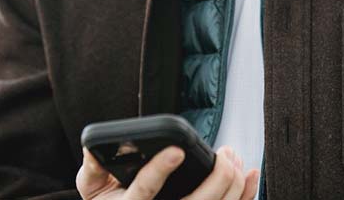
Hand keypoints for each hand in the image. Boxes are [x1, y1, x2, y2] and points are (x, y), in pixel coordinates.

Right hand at [76, 145, 259, 199]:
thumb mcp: (92, 187)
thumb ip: (93, 167)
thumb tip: (93, 148)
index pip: (144, 192)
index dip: (160, 171)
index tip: (177, 150)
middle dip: (217, 179)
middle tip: (226, 154)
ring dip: (233, 186)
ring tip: (236, 158)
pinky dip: (243, 196)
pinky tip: (250, 175)